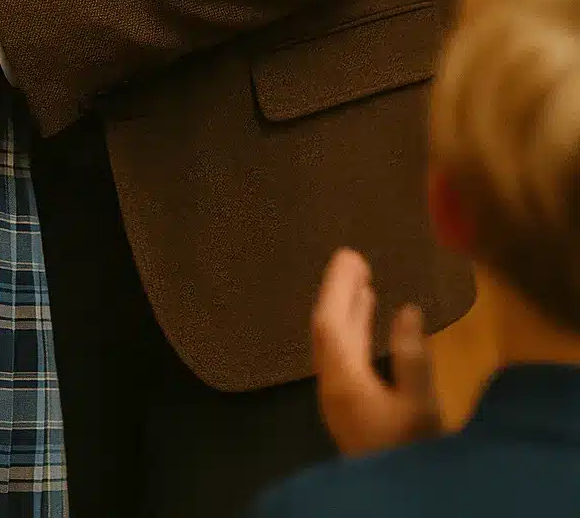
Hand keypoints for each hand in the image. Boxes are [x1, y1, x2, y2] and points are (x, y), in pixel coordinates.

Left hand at [311, 248, 441, 455]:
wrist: (395, 501)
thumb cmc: (409, 452)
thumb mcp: (421, 406)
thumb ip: (412, 356)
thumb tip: (406, 309)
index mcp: (342, 379)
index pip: (329, 320)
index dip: (337, 285)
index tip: (350, 255)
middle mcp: (332, 385)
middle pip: (327, 329)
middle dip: (339, 293)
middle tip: (355, 260)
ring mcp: (340, 398)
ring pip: (336, 343)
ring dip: (347, 311)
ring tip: (363, 285)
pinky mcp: (350, 408)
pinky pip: (345, 356)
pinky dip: (355, 332)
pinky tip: (370, 325)